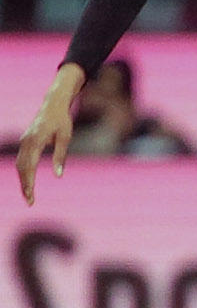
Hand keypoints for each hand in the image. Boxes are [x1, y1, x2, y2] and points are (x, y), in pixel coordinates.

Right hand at [16, 64, 85, 205]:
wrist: (53, 105)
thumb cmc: (62, 121)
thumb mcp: (65, 137)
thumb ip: (60, 156)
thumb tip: (58, 175)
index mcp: (35, 141)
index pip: (29, 167)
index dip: (29, 184)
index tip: (31, 197)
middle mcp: (26, 142)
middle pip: (21, 168)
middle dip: (25, 186)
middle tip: (30, 202)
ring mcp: (24, 141)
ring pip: (20, 165)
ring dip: (23, 180)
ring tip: (29, 195)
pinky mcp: (25, 141)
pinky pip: (21, 159)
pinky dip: (23, 172)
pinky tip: (28, 182)